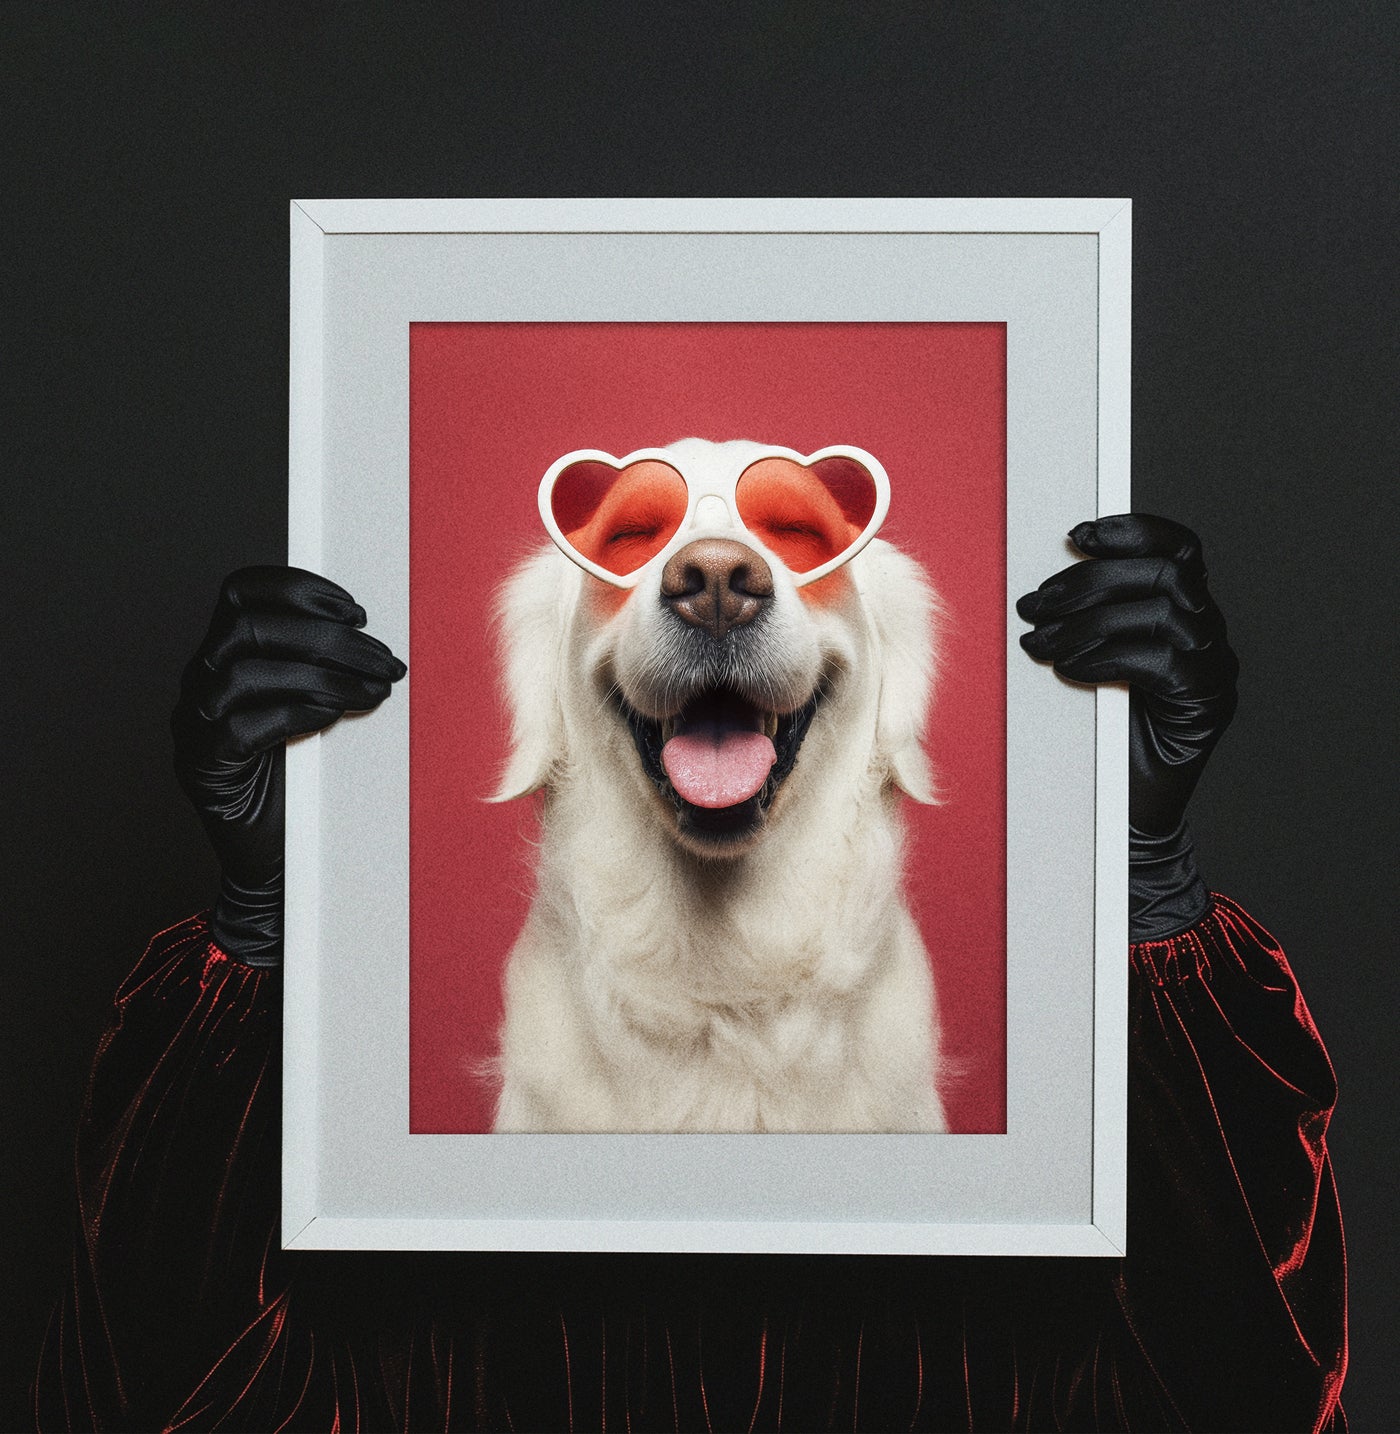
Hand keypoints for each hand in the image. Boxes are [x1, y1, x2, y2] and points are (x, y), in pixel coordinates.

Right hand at [171, 567, 405, 963]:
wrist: (279, 860)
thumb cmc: (306, 781)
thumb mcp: (319, 707)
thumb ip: (328, 667)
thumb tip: (381, 636)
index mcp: (226, 655)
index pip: (242, 591)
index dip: (297, 588)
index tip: (356, 611)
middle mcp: (202, 682)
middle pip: (249, 626)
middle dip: (328, 637)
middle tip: (385, 660)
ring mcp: (196, 725)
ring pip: (245, 671)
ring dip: (323, 673)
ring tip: (375, 690)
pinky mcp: (205, 766)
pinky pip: (241, 725)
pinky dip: (295, 711)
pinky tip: (335, 715)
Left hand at [1017, 515, 1238, 938]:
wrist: (1117, 811)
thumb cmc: (1096, 734)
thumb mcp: (1085, 661)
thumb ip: (1084, 619)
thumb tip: (1040, 585)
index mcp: (1183, 612)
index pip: (1177, 550)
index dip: (1133, 531)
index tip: (1077, 534)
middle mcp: (1207, 634)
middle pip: (1163, 575)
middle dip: (1090, 581)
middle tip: (1033, 605)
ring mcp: (1212, 668)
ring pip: (1162, 612)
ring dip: (1088, 621)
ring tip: (1040, 642)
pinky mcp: (1204, 705)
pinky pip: (1159, 661)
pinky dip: (1105, 657)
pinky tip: (1069, 669)